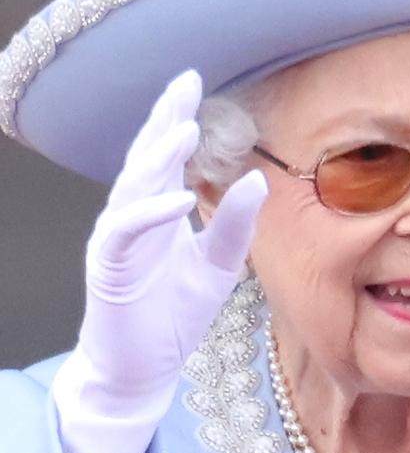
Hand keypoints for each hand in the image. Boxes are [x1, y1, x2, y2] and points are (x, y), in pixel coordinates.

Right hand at [52, 69, 267, 452]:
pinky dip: (150, 214)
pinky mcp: (109, 267)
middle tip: (185, 84)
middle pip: (146, 158)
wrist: (144, 369)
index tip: (196, 84)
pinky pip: (125, 231)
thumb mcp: (217, 269)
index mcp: (158, 213)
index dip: (177, 119)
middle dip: (164, 120)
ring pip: (132, 186)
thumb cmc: (176, 317)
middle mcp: (134, 217)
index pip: (167, 157)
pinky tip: (177, 199)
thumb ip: (234, 227)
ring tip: (186, 129)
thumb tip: (258, 180)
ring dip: (159, 158)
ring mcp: (118, 240)